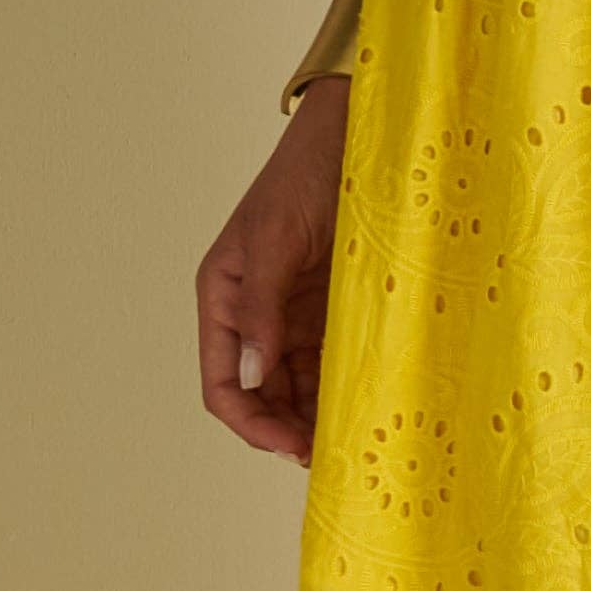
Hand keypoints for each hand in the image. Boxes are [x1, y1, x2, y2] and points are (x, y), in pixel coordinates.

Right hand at [195, 88, 347, 460]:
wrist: (359, 134)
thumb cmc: (306, 175)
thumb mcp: (277, 238)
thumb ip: (261, 308)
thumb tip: (251, 375)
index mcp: (223, 298)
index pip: (223, 385)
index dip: (252, 424)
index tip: (292, 449)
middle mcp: (253, 315)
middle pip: (261, 396)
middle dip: (288, 430)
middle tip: (331, 456)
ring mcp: (292, 315)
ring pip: (297, 387)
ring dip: (317, 416)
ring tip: (352, 439)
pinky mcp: (330, 310)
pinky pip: (331, 363)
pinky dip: (343, 389)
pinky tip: (367, 406)